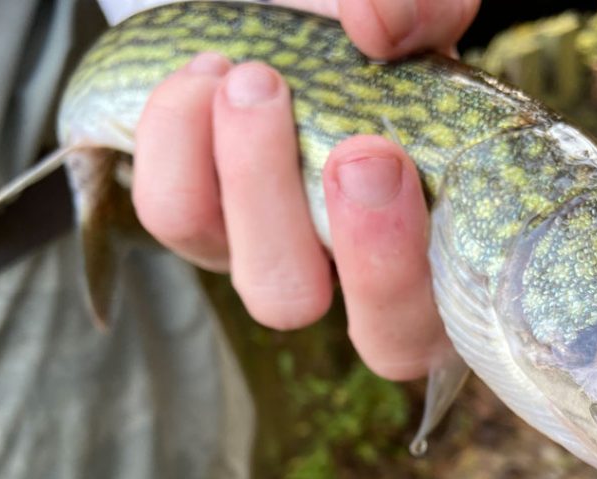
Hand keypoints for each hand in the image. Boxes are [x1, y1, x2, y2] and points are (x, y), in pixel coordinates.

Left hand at [132, 0, 479, 380]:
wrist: (291, 28)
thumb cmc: (373, 46)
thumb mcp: (418, 18)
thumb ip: (424, 9)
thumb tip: (376, 25)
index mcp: (421, 257)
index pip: (411, 329)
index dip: (391, 270)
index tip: (381, 158)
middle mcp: (335, 278)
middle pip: (300, 304)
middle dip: (293, 214)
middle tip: (288, 103)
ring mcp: (261, 257)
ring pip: (233, 267)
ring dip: (245, 175)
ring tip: (251, 78)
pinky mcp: (198, 224)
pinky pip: (171, 214)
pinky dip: (178, 140)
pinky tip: (207, 73)